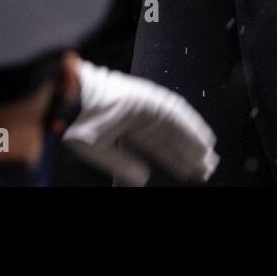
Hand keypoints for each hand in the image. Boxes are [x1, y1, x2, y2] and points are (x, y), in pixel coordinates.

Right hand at [61, 61, 219, 185]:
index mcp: (127, 126)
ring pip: (177, 126)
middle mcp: (141, 115)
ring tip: (208, 158)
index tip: (190, 171)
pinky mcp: (151, 97)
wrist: (69, 100)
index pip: (158, 146)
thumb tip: (144, 179)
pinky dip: (191, 125)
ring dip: (193, 142)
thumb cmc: (76, 124)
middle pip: (171, 138)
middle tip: (205, 170)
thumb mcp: (99, 150)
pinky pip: (176, 112)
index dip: (174, 158)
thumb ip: (122, 164)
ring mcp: (147, 105)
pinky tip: (203, 139)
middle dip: (187, 154)